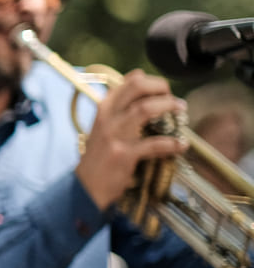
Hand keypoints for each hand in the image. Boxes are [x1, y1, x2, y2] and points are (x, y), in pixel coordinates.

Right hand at [73, 69, 186, 210]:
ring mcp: (114, 135)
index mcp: (104, 108)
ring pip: (144, 109)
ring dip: (168, 107)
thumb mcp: (104, 128)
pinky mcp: (123, 155)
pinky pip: (153, 144)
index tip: (164, 91)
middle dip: (160, 88)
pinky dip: (171, 144)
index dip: (151, 82)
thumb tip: (145, 96)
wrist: (87, 186)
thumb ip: (120, 111)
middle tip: (174, 99)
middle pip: (137, 88)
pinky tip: (181, 145)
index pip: (128, 82)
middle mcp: (107, 117)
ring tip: (181, 110)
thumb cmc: (100, 156)